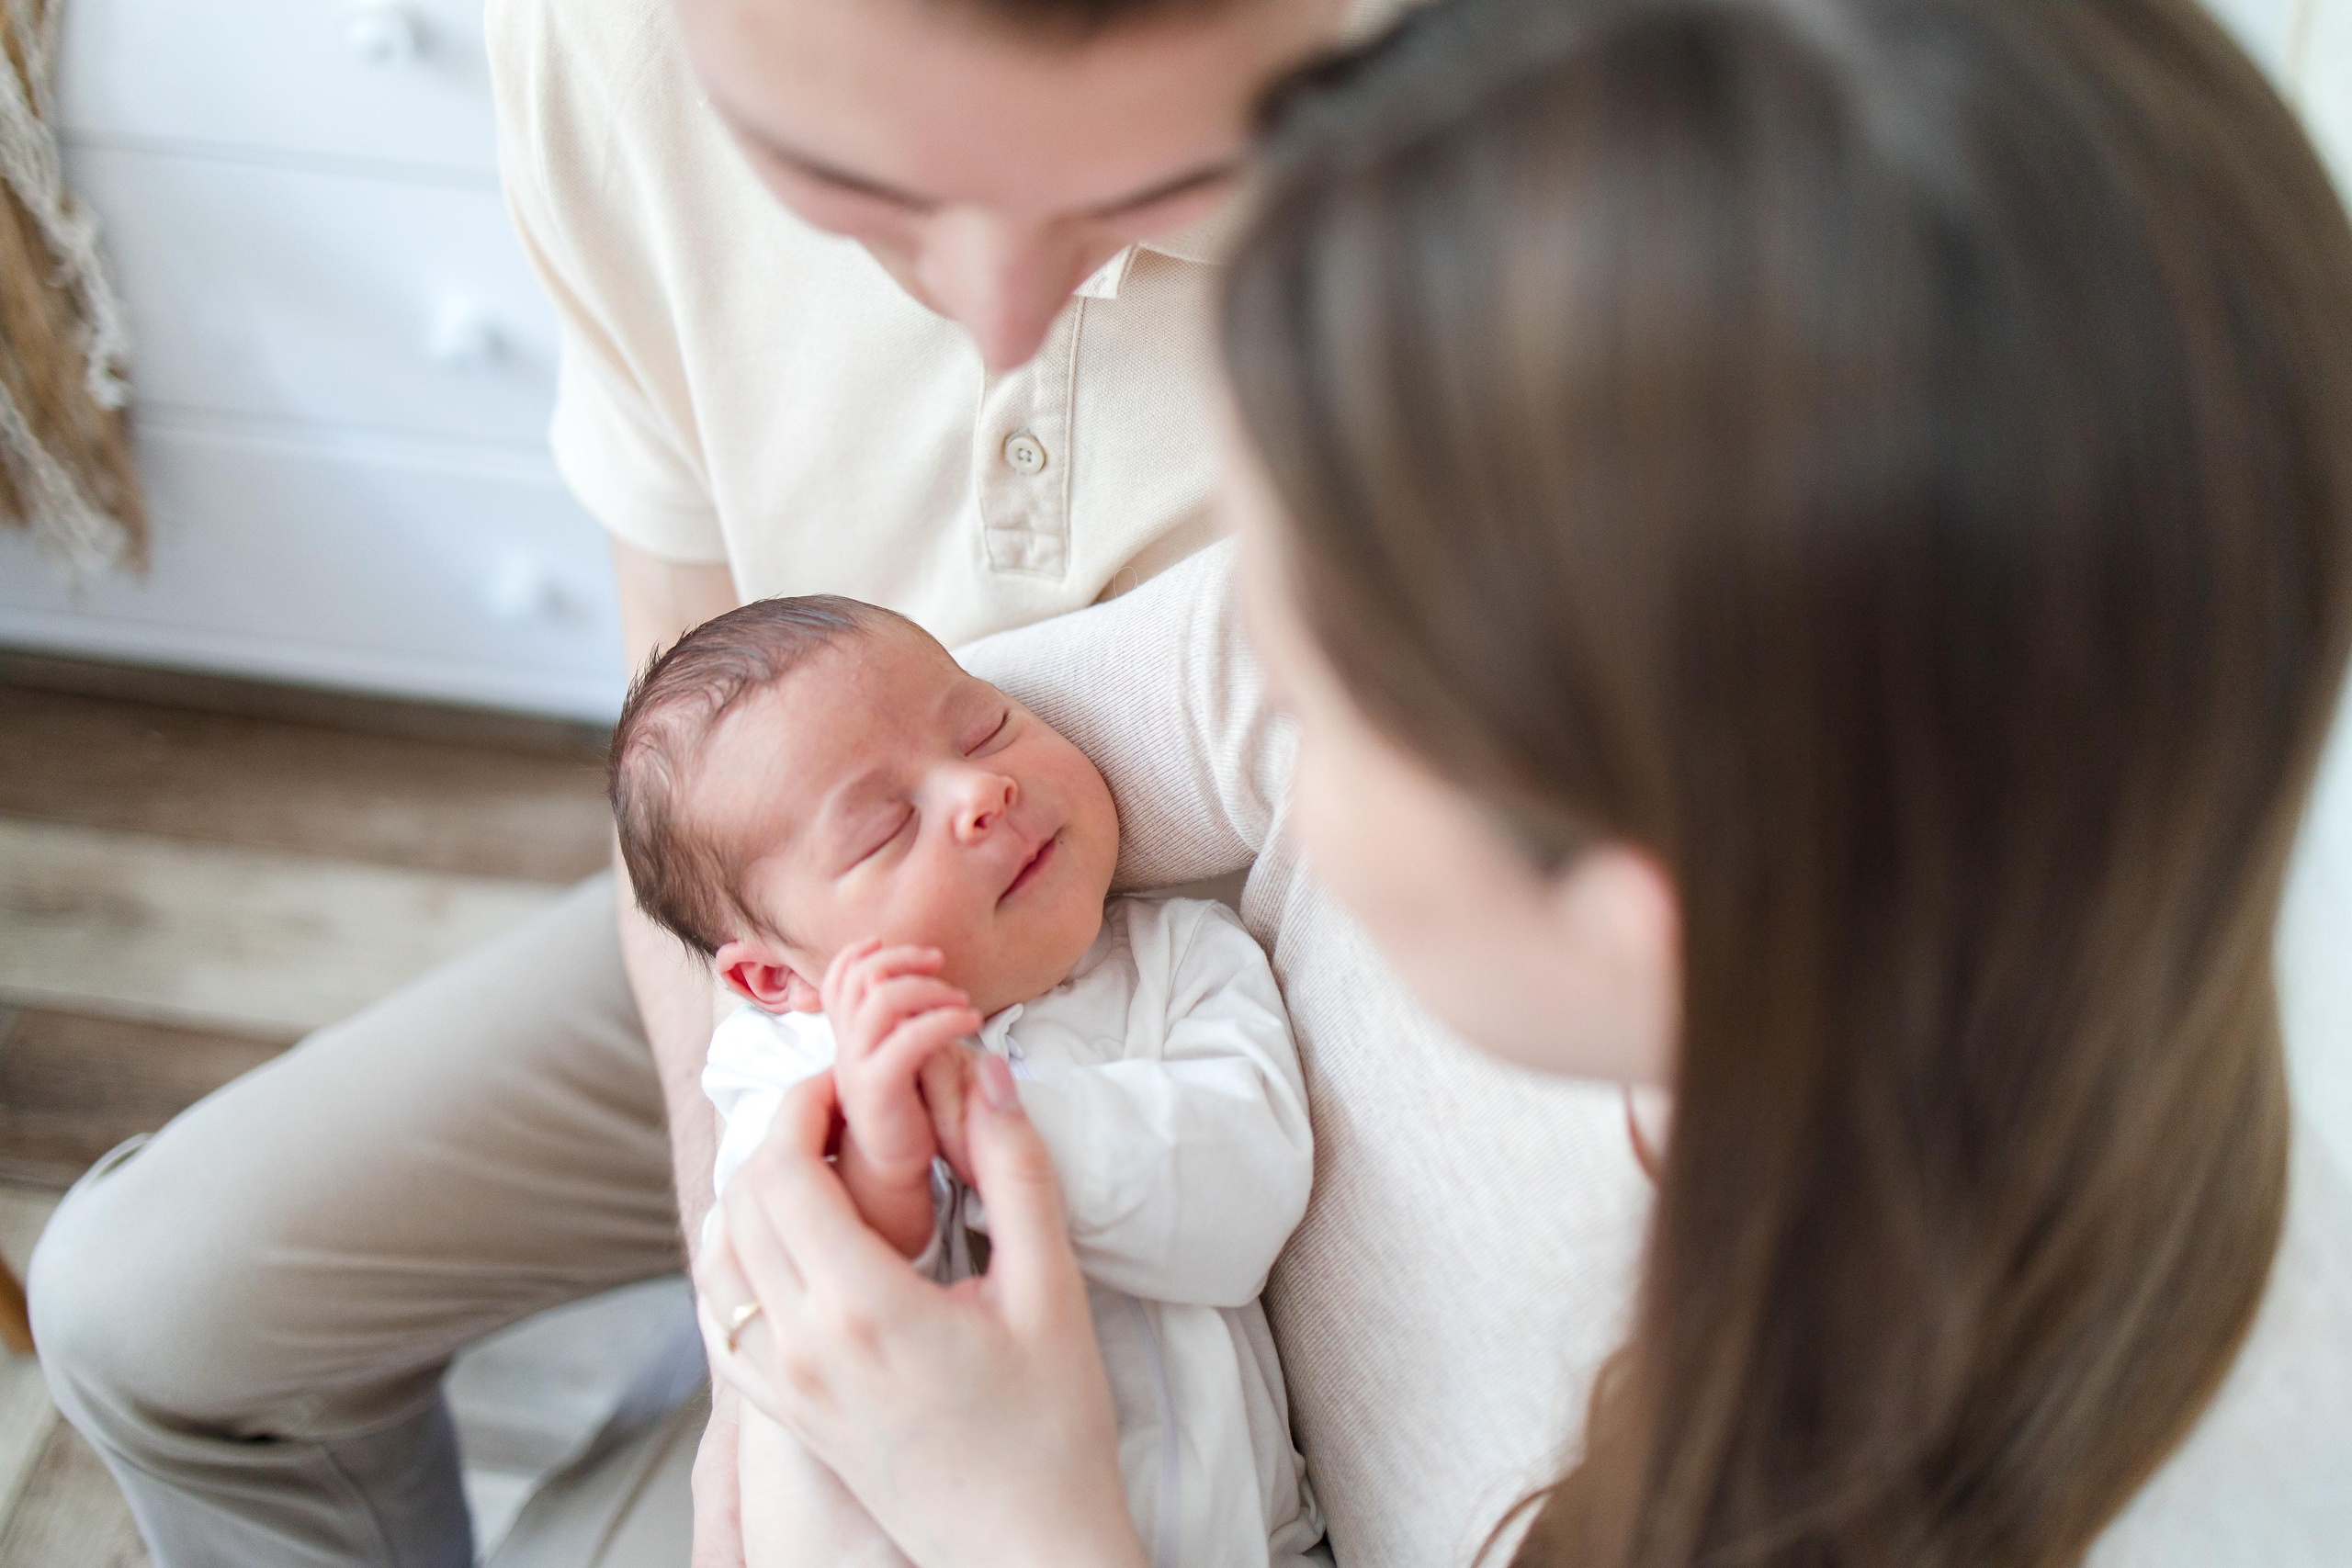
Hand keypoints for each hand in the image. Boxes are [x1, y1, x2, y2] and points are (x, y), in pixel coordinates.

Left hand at [696, 1059, 1147, 1567]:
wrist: (1028, 1550)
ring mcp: (783, 1388)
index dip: (804, 1104)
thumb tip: (985, 1071)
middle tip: (841, 1115)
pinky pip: (719, 1321)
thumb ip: (1015, 1169)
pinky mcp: (784, 1418)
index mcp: (865, 1307)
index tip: (850, 1082)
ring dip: (750, 1197)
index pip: (783, 1169)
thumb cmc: (1053, 1426)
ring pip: (716, 1259)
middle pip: (739, 1201)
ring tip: (819, 1174)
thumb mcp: (1050, 1288)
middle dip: (780, 1136)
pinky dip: (733, 1264)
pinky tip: (786, 1246)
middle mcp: (803, 1347)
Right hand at [822, 940, 980, 1254]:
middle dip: (902, 961)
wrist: (898, 1199)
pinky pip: (903, 1043)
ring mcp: (856, 1077)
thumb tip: (921, 990)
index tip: (914, 952)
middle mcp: (844, 1054)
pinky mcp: (878, 1101)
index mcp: (848, 1043)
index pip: (841, 977)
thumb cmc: (910, 1134)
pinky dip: (940, 1023)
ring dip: (926, 989)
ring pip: (877, 1001)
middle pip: (855, 978)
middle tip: (943, 969)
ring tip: (962, 1006)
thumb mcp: (907, 1074)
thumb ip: (904, 1038)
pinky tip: (969, 1026)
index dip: (867, 953)